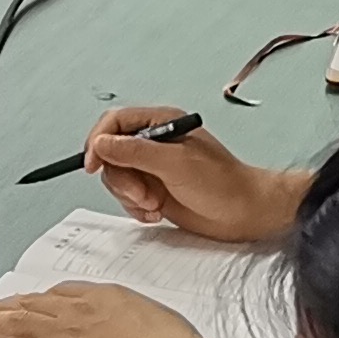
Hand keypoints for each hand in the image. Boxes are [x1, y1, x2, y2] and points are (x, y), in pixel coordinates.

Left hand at [0, 283, 206, 337]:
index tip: (35, 300)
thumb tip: (142, 331)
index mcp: (105, 296)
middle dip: (10, 306)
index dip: (44, 298)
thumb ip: (140, 323)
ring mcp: (64, 335)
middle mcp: (79, 310)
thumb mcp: (159, 321)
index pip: (64, 292)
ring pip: (17, 324)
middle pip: (34, 304)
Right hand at [87, 108, 304, 242]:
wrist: (246, 213)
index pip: (115, 123)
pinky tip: (156, 213)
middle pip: (111, 154)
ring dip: (130, 196)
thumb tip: (102, 143)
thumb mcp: (175, 164)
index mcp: (162, 124)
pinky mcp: (156, 190)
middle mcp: (155, 144)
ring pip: (118, 178)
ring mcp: (154, 168)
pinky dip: (136, 208)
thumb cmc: (223, 184)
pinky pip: (128, 197)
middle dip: (122, 179)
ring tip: (154, 204)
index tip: (92, 164)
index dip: (98, 142)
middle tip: (142, 194)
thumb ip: (135, 152)